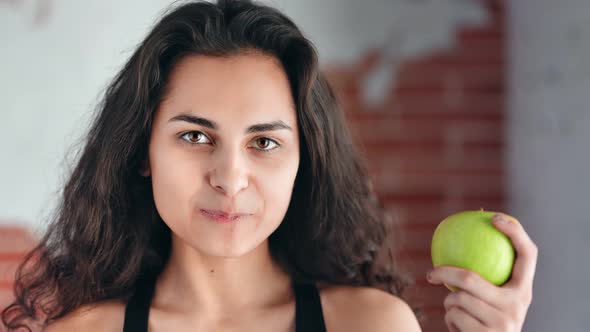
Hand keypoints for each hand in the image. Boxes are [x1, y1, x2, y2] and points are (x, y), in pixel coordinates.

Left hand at [426, 213, 537, 331]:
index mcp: (524, 291)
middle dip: (444, 273)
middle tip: (430, 274)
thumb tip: (467, 230)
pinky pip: (453, 316)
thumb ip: (488, 277)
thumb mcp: (496, 300)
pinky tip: (459, 328)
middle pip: (469, 278)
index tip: (494, 217)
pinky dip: (450, 320)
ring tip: (457, 311)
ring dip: (450, 304)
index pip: (528, 254)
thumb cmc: (487, 320)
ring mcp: (503, 323)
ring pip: (457, 299)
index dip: (515, 232)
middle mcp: (518, 306)